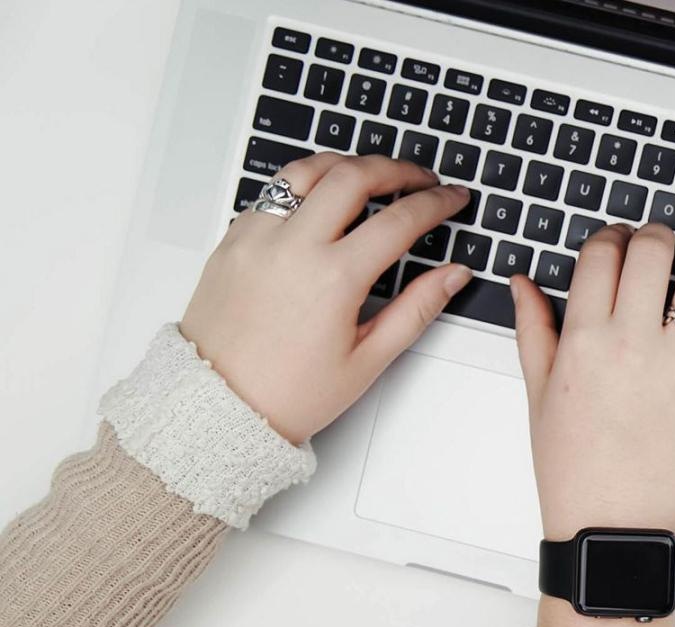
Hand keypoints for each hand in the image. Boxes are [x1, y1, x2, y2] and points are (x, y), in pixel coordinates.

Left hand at [180, 154, 472, 443]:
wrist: (216, 407)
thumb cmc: (287, 393)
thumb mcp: (368, 359)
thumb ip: (417, 309)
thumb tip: (452, 275)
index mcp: (333, 278)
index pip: (400, 219)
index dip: (436, 202)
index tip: (452, 198)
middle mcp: (292, 247)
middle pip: (354, 175)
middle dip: (397, 169)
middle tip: (420, 178)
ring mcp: (256, 238)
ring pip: (307, 170)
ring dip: (346, 165)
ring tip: (371, 175)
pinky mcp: (232, 241)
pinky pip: (272, 193)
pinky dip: (304, 186)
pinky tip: (322, 202)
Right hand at [511, 222, 674, 626]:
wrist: (614, 529)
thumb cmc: (575, 471)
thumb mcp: (539, 396)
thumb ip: (534, 330)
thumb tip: (524, 282)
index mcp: (584, 341)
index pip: (602, 255)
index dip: (611, 236)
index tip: (617, 241)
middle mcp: (633, 344)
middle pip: (652, 252)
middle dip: (656, 235)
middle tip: (658, 241)